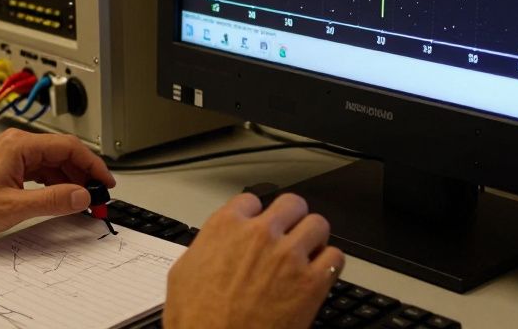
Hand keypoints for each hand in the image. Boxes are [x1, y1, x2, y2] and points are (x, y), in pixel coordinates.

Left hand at [0, 128, 115, 240]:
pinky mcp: (7, 166)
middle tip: (97, 196)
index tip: (105, 182)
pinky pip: (40, 169)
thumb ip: (52, 200)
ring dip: (69, 179)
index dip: (92, 164)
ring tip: (81, 199)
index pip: (69, 147)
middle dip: (83, 174)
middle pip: (63, 153)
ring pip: (52, 162)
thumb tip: (81, 194)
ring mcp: (12, 154)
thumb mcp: (13, 207)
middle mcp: (17, 144)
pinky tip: (59, 196)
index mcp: (20, 145)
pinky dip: (54, 182)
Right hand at [163, 192, 343, 328]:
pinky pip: (335, 257)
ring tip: (307, 252)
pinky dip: (328, 263)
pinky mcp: (311, 282)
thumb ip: (205, 247)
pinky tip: (318, 273)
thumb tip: (214, 244)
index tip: (257, 227)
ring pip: (318, 224)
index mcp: (226, 227)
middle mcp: (260, 234)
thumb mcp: (183, 273)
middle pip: (291, 203)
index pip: (252, 200)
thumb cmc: (196, 319)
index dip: (255, 216)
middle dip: (290, 218)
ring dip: (312, 238)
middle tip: (288, 234)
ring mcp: (288, 256)